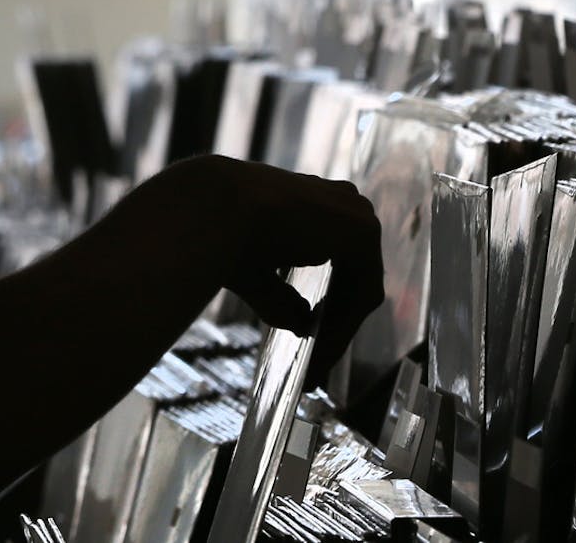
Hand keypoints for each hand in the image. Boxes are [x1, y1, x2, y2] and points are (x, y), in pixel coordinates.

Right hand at [129, 155, 383, 386]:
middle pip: (351, 279)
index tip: (310, 339)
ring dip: (337, 334)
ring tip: (313, 372)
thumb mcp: (256, 273)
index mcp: (318, 202)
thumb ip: (282, 297)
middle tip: (315, 368)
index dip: (326, 305)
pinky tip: (319, 357)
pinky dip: (342, 329)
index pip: (335, 262)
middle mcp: (342, 203)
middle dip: (334, 325)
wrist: (213, 211)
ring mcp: (357, 214)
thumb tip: (304, 325)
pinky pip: (362, 295)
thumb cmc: (222, 232)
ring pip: (357, 290)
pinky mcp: (362, 233)